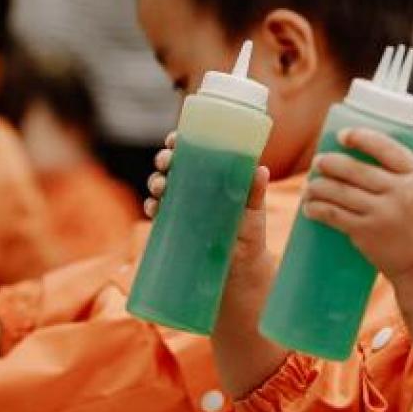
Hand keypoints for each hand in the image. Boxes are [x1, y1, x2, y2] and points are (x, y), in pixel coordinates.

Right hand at [145, 133, 274, 326]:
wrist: (239, 272)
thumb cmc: (249, 236)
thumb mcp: (253, 214)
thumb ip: (255, 193)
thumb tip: (261, 170)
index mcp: (212, 175)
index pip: (194, 150)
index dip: (180, 141)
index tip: (175, 139)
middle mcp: (194, 187)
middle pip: (172, 164)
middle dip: (164, 159)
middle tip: (167, 162)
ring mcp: (181, 206)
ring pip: (160, 185)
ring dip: (155, 181)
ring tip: (161, 186)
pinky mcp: (173, 227)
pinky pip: (156, 211)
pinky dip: (151, 207)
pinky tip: (154, 208)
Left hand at [304, 129, 412, 283]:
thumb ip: (401, 173)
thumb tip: (362, 153)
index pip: (385, 147)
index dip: (360, 137)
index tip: (342, 135)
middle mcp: (400, 192)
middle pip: (355, 169)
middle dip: (329, 162)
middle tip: (318, 162)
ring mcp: (382, 213)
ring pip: (339, 191)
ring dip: (317, 186)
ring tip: (309, 186)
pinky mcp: (366, 233)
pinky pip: (333, 215)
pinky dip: (317, 208)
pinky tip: (309, 207)